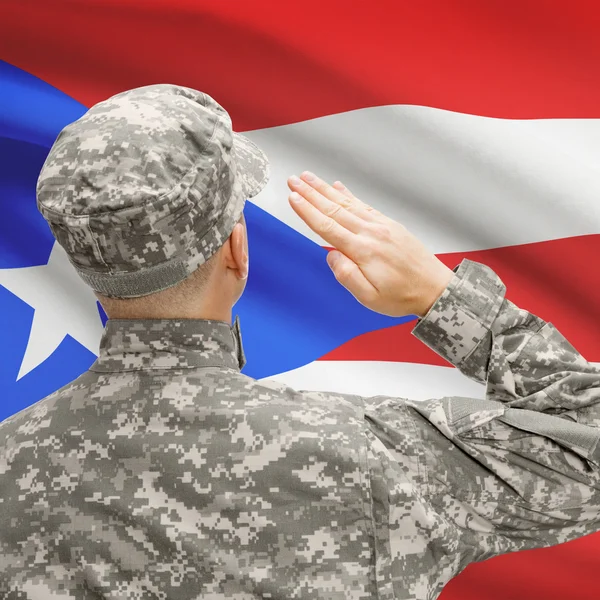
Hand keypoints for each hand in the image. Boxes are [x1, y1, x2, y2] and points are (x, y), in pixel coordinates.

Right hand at [287, 172, 453, 317]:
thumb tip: (330, 255)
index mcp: (363, 251)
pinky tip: (339, 187)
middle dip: (311, 193)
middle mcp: (371, 233)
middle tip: (294, 180)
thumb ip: (347, 276)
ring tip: (309, 178)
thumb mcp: (369, 297)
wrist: (435, 288)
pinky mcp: (389, 225)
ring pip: (347, 204)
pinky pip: (364, 205)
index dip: (308, 211)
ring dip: (325, 189)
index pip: (328, 227)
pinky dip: (349, 195)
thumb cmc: (402, 296)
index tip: (293, 197)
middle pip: (334, 209)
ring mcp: (381, 226)